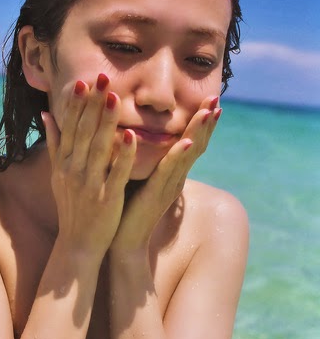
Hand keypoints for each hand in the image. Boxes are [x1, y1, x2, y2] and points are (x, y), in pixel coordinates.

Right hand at [42, 74, 135, 259]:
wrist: (78, 245)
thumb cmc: (72, 208)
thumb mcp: (58, 175)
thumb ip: (55, 144)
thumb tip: (47, 115)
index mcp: (64, 163)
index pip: (70, 127)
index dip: (77, 104)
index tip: (85, 80)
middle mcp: (74, 170)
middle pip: (84, 131)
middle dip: (93, 104)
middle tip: (102, 76)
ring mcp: (90, 184)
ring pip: (98, 148)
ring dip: (106, 121)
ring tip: (114, 97)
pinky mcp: (107, 198)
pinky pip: (116, 173)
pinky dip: (123, 155)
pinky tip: (131, 136)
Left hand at [110, 95, 221, 252]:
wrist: (121, 241)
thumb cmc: (125, 207)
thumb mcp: (135, 175)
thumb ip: (140, 155)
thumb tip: (134, 128)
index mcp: (170, 172)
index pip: (190, 141)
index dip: (200, 121)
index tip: (209, 98)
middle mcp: (174, 178)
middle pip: (196, 144)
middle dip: (206, 121)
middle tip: (217, 97)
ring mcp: (168, 186)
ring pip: (188, 154)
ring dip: (199, 132)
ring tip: (209, 111)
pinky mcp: (155, 195)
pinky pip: (169, 172)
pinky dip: (178, 156)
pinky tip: (187, 142)